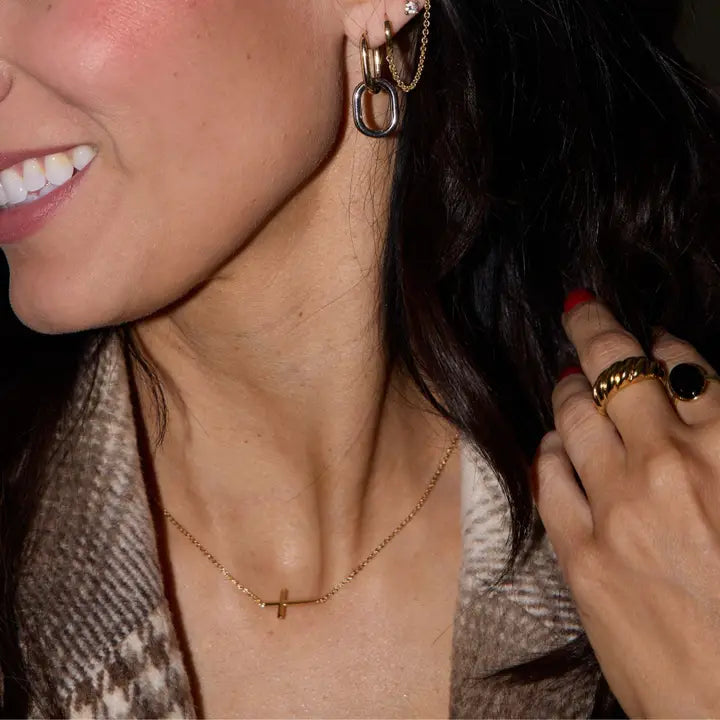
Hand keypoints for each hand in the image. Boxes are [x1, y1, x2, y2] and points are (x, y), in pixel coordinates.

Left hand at [533, 293, 719, 717]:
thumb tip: (699, 394)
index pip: (687, 368)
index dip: (665, 345)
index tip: (654, 337)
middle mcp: (669, 467)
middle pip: (617, 371)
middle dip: (594, 327)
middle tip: (579, 308)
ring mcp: (617, 509)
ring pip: (573, 415)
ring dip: (569, 388)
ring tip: (567, 377)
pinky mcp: (580, 554)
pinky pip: (548, 475)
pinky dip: (549, 450)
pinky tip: (554, 444)